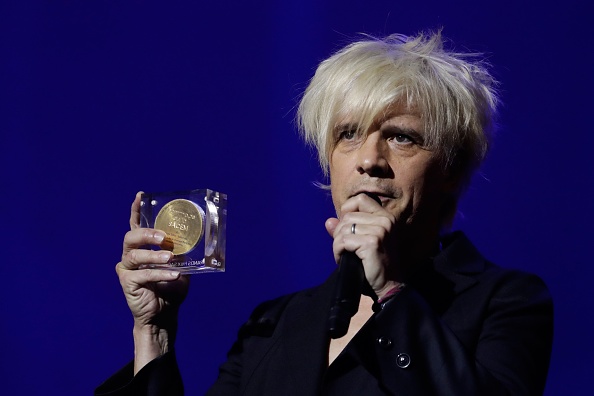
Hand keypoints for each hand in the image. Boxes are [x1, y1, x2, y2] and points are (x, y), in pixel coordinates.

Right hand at [115, 192, 189, 372]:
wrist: (164, 314)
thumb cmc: (171, 288)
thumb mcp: (182, 266)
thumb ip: (186, 252)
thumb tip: (204, 237)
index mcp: (143, 247)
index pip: (137, 224)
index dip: (137, 210)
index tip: (141, 195)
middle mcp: (131, 254)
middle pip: (131, 236)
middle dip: (147, 234)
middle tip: (164, 238)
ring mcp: (126, 268)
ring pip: (135, 254)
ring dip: (154, 255)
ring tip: (171, 257)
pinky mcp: (127, 282)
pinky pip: (142, 275)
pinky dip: (159, 274)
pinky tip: (173, 275)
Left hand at [325, 194, 400, 299]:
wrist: (389, 285)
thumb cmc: (375, 264)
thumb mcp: (362, 242)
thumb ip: (346, 230)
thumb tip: (328, 221)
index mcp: (386, 216)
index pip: (360, 199)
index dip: (348, 211)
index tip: (347, 229)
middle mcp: (385, 220)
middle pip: (348, 216)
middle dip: (340, 233)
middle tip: (344, 248)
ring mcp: (380, 230)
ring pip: (343, 228)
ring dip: (338, 244)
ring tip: (345, 255)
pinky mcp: (372, 242)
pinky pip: (343, 241)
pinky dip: (338, 251)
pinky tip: (344, 260)